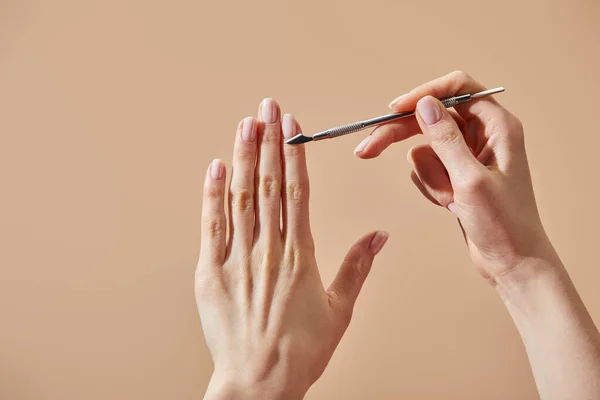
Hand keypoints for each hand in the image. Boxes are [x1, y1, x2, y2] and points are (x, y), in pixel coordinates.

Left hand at [196, 99, 388, 398]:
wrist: (258, 384)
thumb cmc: (301, 350)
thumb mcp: (340, 310)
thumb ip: (358, 267)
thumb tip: (380, 235)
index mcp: (300, 256)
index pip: (298, 192)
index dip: (295, 155)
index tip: (293, 126)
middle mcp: (269, 250)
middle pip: (269, 185)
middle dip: (268, 142)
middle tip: (268, 108)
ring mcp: (237, 259)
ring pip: (241, 197)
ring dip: (243, 157)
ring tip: (245, 124)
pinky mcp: (212, 272)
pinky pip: (212, 226)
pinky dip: (213, 195)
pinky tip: (216, 167)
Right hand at [354, 71, 557, 290]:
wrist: (512, 262)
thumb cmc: (504, 224)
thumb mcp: (471, 180)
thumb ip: (446, 139)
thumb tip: (424, 104)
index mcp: (497, 126)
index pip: (456, 89)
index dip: (423, 94)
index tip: (394, 110)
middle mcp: (483, 135)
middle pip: (430, 117)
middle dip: (401, 134)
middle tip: (368, 149)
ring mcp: (467, 156)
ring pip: (426, 148)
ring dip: (430, 176)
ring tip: (452, 199)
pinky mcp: (455, 175)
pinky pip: (426, 169)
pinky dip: (431, 187)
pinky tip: (450, 205)